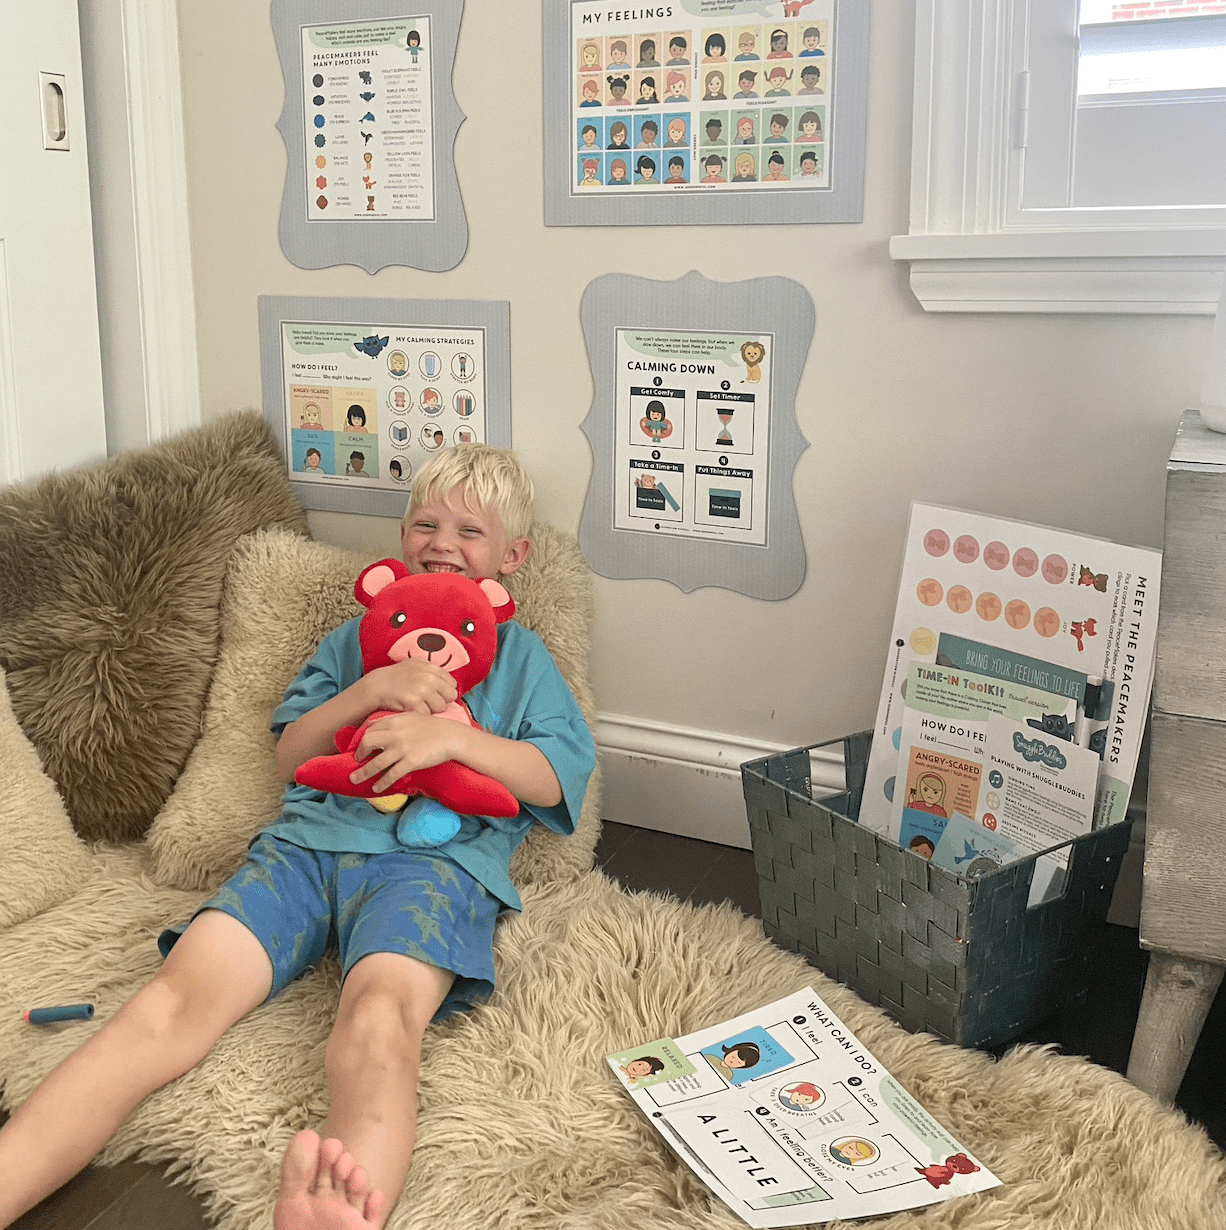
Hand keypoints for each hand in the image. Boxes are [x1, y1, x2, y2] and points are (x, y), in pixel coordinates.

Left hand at [350, 711, 464, 793]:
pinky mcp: (411, 762)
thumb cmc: (432, 726)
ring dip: (363, 773)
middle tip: (356, 761)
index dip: (362, 739)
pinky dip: (382, 783)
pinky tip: (376, 788)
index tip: (360, 748)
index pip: (370, 730)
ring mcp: (403, 749)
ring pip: (376, 763)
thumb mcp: (411, 716)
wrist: (451, 736)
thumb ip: (393, 720)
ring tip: (355, 780)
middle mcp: (396, 734)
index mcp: (395, 721)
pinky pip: (392, 774)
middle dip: (359, 754)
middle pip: (367, 743)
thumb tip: (374, 725)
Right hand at [362, 658, 456, 715]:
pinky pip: (427, 714)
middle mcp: (430, 677)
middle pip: (450, 696)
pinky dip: (420, 715)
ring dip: (431, 710)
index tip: (434, 695)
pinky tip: (411, 710)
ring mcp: (422, 689)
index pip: (452, 685)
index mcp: (432, 668)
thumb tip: (449, 683)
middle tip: (427, 702)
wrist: (375, 686)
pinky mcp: (414, 702)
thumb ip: (433, 671)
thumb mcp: (415, 666)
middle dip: (441, 701)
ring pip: (440, 707)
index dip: (443, 692)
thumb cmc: (395, 677)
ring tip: (418, 706)